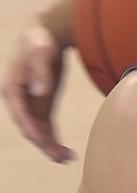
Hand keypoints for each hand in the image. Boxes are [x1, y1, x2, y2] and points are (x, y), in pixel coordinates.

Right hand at [2, 23, 74, 162]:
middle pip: (29, 127)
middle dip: (44, 144)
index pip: (21, 114)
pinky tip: (65, 150)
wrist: (46, 33)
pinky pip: (46, 126)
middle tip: (62, 158)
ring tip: (67, 159)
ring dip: (50, 146)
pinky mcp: (42, 104)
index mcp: (13, 89)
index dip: (33, 129)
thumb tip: (39, 91)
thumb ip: (41, 71)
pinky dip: (53, 138)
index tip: (46, 142)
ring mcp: (30, 104)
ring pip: (38, 131)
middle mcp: (19, 101)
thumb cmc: (41, 41)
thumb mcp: (42, 52)